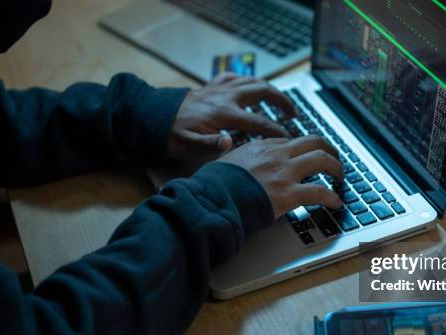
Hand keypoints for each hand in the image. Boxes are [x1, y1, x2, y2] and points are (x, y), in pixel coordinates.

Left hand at [168, 73, 295, 162]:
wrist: (151, 117)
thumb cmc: (171, 135)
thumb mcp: (189, 146)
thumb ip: (211, 145)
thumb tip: (231, 142)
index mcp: (223, 114)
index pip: (259, 121)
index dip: (277, 130)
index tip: (289, 137)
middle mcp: (225, 97)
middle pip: (262, 91)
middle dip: (282, 100)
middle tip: (293, 113)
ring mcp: (219, 89)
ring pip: (252, 81)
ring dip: (269, 89)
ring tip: (280, 100)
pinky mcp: (211, 86)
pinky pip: (234, 77)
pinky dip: (247, 80)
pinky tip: (252, 87)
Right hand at [218, 135, 343, 218]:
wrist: (211, 198)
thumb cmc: (214, 184)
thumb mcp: (226, 161)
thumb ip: (239, 159)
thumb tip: (238, 162)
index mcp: (262, 146)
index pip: (292, 141)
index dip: (304, 148)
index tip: (308, 155)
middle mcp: (278, 154)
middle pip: (314, 141)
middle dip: (329, 149)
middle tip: (334, 159)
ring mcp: (285, 172)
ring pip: (322, 159)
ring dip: (336, 167)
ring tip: (340, 177)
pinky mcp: (289, 194)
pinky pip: (319, 192)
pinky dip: (332, 197)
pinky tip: (336, 202)